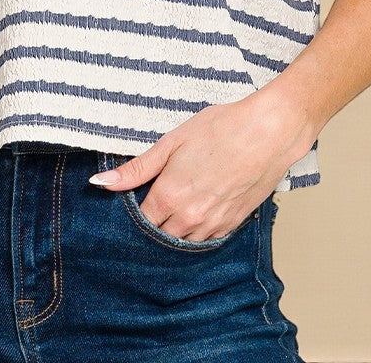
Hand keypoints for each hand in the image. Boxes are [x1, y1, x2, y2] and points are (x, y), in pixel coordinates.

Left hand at [88, 91, 311, 239]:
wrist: (269, 133)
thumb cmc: (222, 128)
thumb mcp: (172, 141)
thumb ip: (137, 167)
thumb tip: (101, 183)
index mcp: (169, 196)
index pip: (138, 222)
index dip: (130, 215)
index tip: (128, 204)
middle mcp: (189, 217)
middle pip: (158, 237)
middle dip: (150, 226)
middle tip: (149, 206)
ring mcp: (212, 224)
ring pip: (182, 242)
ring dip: (172, 231)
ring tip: (172, 208)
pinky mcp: (232, 225)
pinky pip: (205, 240)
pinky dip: (195, 231)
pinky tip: (194, 212)